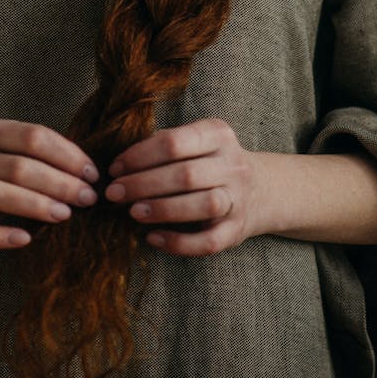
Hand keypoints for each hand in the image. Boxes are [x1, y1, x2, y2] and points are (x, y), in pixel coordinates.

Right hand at [0, 119, 99, 251]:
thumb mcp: (12, 154)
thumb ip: (45, 157)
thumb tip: (90, 174)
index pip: (34, 136)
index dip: (67, 155)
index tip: (92, 174)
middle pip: (19, 166)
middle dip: (59, 182)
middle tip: (87, 198)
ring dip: (35, 204)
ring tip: (64, 214)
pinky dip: (3, 235)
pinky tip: (26, 238)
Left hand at [104, 118, 260, 256]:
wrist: (262, 190)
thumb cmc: (212, 163)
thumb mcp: (197, 142)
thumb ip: (165, 147)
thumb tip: (121, 165)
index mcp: (218, 135)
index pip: (174, 142)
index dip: (139, 156)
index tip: (115, 168)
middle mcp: (232, 164)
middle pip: (186, 174)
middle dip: (144, 184)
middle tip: (114, 193)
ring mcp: (238, 198)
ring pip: (202, 205)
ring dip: (163, 209)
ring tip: (133, 213)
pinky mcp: (237, 229)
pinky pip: (209, 241)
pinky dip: (179, 243)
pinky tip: (153, 238)